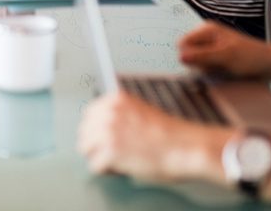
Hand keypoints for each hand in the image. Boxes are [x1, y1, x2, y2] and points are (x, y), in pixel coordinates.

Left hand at [78, 91, 218, 182]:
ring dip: (100, 157)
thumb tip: (102, 127)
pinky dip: (107, 171)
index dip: (98, 131)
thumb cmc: (170, 134)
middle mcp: (108, 112)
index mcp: (115, 100)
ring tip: (119, 161)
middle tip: (114, 153)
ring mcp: (107, 132)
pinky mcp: (111, 152)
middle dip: (97, 144)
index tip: (107, 139)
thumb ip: (119, 114)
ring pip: (85, 149)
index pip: (89, 115)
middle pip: (84, 132)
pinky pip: (95, 166)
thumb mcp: (140, 111)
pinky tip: (122, 168)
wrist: (186, 147)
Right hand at [179, 21, 270, 77]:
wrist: (268, 64)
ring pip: (196, 60)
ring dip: (205, 68)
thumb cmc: (251, 57)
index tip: (198, 65)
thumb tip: (181, 56)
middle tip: (213, 67)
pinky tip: (221, 70)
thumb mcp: (226, 57)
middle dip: (197, 63)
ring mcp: (210, 45)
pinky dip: (210, 70)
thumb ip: (203, 56)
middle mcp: (207, 35)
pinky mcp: (214, 55)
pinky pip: (204, 65)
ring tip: (220, 68)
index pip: (183, 42)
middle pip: (188, 52)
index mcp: (207, 29)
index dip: (188, 56)